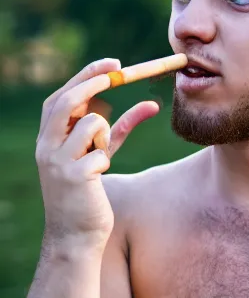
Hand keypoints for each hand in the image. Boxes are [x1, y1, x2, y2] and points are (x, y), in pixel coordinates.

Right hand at [35, 58, 159, 244]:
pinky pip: (102, 151)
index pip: (62, 96)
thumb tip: (152, 104)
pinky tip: (97, 178)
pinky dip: (106, 158)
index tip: (113, 63)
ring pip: (93, 123)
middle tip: (119, 69)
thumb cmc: (90, 187)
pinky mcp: (73, 176)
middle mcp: (46, 145)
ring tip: (100, 156)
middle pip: (68, 100)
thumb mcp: (105, 150)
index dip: (86, 76)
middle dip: (94, 81)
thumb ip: (124, 126)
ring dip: (106, 134)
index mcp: (49, 137)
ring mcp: (56, 161)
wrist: (76, 234)